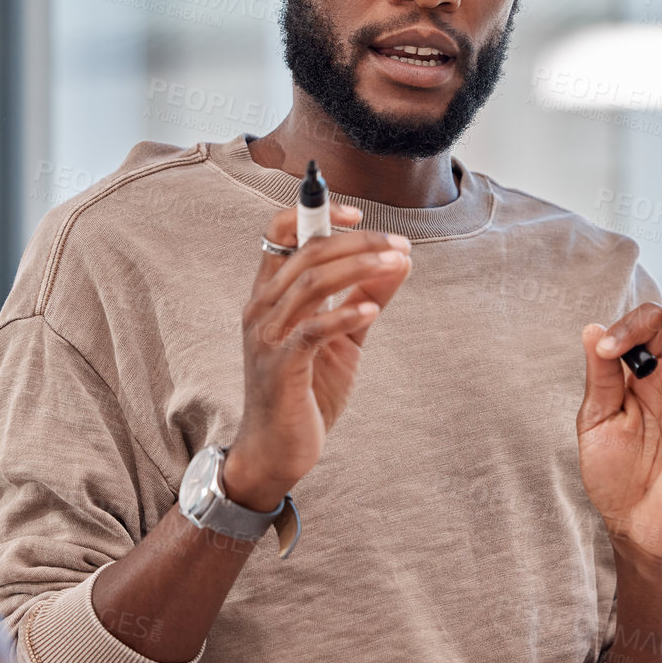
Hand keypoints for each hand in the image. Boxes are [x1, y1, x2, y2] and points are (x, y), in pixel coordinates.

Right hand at [225, 201, 411, 509]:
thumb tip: (399, 261)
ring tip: (397, 262)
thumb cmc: (307, 392)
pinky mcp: (280, 367)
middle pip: (308, 252)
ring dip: (360, 267)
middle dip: (359, 241)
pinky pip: (313, 330)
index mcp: (269, 295)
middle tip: (399, 244)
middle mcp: (261, 308)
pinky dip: (345, 314)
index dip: (315, 212)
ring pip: (312, 282)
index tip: (358, 212)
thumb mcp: (343, 339)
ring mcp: (267, 337)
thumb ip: (365, 298)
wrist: (278, 450)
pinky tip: (373, 310)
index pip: (280, 232)